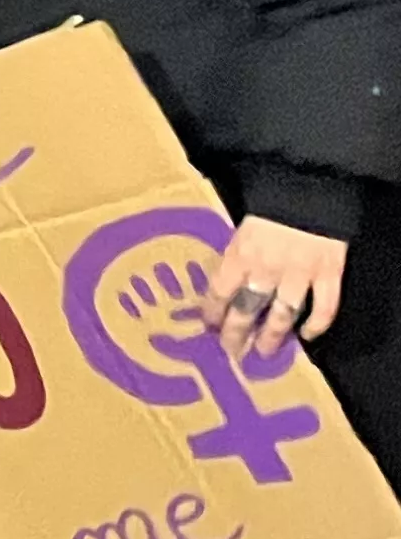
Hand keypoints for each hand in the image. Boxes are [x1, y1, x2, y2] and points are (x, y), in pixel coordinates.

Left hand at [189, 217, 349, 366]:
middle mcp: (266, 269)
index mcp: (239, 255)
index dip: (212, 312)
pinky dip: (316, 324)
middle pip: (247, 310)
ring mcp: (300, 274)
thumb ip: (234, 253)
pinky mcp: (329, 273)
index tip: (208, 326)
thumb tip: (223, 279)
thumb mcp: (241, 227)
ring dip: (272, 336)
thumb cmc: (270, 202)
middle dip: (236, 334)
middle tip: (231, 351)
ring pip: (283, 315)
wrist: (311, 186)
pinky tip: (307, 336)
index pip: (219, 292)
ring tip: (263, 351)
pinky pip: (324, 307)